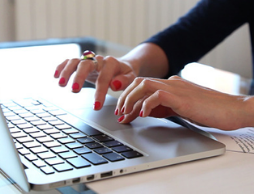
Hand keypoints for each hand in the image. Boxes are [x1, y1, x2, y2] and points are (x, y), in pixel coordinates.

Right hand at [54, 55, 136, 109]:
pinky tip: (55, 76)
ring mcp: (89, 60)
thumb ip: (124, 81)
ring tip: (61, 83)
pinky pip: (70, 61)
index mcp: (112, 63)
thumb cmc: (125, 74)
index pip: (104, 78)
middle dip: (79, 77)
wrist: (121, 65)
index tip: (96, 106)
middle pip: (86, 65)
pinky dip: (61, 67)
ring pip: (75, 61)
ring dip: (67, 71)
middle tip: (74, 91)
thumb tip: (114, 84)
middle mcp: (98, 59)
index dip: (100, 93)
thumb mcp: (131, 78)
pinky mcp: (82, 62)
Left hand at [115, 75, 252, 130]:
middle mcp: (171, 82)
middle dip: (124, 98)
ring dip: (130, 100)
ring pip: (144, 85)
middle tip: (119, 114)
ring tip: (125, 114)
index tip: (122, 113)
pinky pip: (157, 95)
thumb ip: (163, 107)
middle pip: (139, 83)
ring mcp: (176, 87)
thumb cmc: (208, 110)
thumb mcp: (180, 109)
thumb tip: (145, 112)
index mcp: (170, 84)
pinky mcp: (181, 96)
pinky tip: (144, 115)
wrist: (232, 109)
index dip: (129, 100)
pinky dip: (146, 105)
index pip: (143, 88)